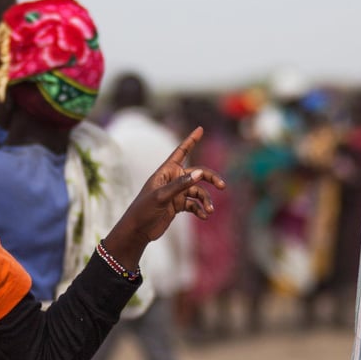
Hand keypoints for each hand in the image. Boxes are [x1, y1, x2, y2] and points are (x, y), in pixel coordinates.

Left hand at [104, 127, 226, 268]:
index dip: (191, 140)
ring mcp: (176, 192)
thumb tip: (200, 173)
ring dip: (206, 200)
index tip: (200, 129)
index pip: (181, 152)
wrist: (137, 231)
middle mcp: (173, 179)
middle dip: (210, 179)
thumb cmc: (144, 210)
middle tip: (222, 186)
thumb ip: (180, 184)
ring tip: (209, 210)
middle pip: (198, 173)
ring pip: (198, 191)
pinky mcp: (178, 205)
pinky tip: (203, 216)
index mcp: (166, 171)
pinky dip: (200, 210)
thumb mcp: (161, 196)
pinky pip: (195, 204)